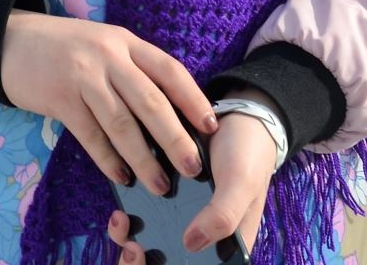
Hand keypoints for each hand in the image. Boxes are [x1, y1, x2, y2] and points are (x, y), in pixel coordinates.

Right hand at [0, 11, 216, 195]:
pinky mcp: (59, 98)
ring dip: (143, 159)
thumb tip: (169, 116)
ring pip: (122, 124)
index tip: (211, 127)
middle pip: (150, 101)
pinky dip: (108, 159)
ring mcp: (82, 76)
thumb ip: (132, 70)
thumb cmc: (64, 48)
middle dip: (175, 139)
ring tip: (160, 185)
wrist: (9, 41)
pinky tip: (120, 176)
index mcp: (124, 41)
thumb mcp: (103, 45)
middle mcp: (107, 55)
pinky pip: (90, 135)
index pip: (169, 70)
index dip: (193, 99)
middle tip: (194, 169)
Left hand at [105, 89, 277, 259]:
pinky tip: (119, 210)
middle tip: (131, 247)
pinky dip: (130, 216)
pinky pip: (145, 216)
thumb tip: (190, 244)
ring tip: (121, 223)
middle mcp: (203, 235)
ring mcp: (182, 218)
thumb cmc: (246, 155)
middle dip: (142, 261)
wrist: (236, 117)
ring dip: (131, 241)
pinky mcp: (165, 197)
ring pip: (152, 243)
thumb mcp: (241, 184)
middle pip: (167, 260)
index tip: (146, 256)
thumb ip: (223, 216)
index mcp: (226, 243)